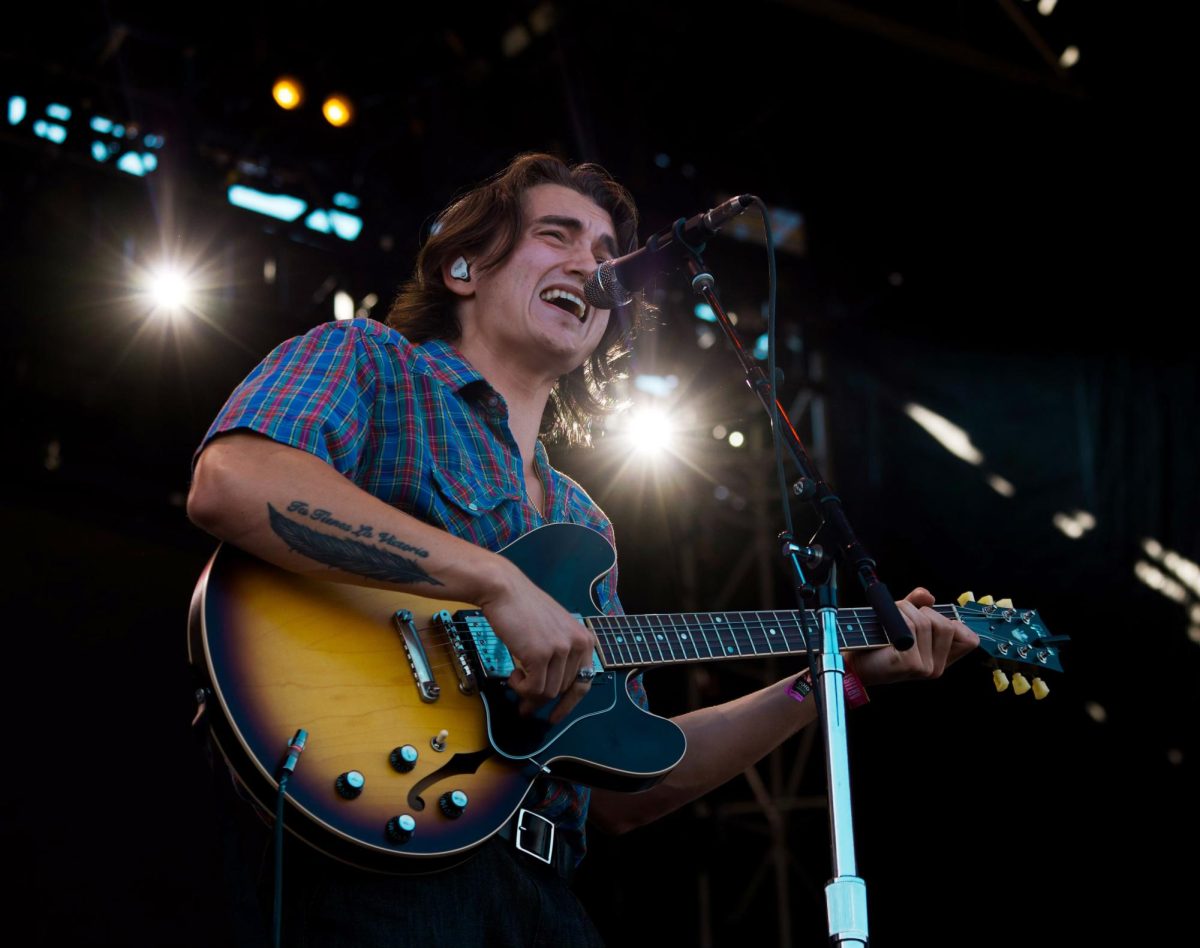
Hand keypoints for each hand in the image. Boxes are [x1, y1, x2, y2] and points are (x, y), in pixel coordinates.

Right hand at [476, 560, 596, 721]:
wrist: (505, 591)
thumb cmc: (524, 609)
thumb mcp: (554, 630)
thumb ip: (559, 656)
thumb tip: (550, 692)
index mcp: (584, 639)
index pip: (583, 683)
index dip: (568, 705)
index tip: (554, 717)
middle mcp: (577, 644)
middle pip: (561, 690)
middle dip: (540, 700)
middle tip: (523, 704)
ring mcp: (560, 649)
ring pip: (547, 692)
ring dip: (528, 693)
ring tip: (515, 680)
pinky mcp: (540, 654)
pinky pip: (533, 688)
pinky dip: (520, 688)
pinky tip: (512, 674)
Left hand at [846, 587, 979, 687]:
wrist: (853, 662)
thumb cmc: (877, 641)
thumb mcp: (902, 619)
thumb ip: (917, 605)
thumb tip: (928, 596)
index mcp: (940, 660)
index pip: (970, 640)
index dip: (955, 622)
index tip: (932, 616)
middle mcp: (936, 667)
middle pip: (948, 626)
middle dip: (924, 611)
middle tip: (904, 613)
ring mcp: (924, 668)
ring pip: (927, 623)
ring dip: (906, 610)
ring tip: (891, 617)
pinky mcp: (910, 664)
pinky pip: (911, 628)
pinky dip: (897, 617)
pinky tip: (886, 625)